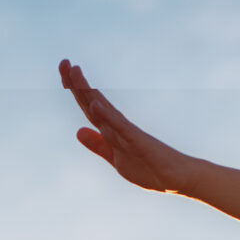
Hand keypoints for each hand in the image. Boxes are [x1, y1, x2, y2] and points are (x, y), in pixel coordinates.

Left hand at [61, 59, 199, 193]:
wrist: (175, 178)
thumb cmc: (149, 168)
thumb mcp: (115, 158)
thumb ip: (98, 145)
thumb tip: (78, 131)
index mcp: (110, 131)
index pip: (88, 106)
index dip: (75, 90)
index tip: (65, 70)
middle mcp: (117, 126)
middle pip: (92, 101)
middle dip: (76, 83)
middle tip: (64, 62)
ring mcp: (126, 132)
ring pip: (103, 109)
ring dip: (88, 91)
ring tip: (74, 72)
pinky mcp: (137, 140)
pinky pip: (119, 126)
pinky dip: (107, 115)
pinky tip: (95, 104)